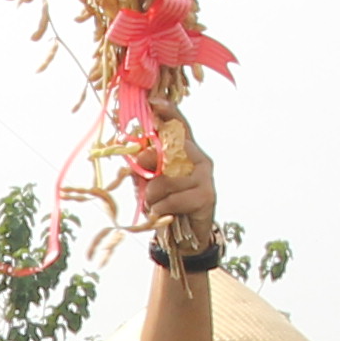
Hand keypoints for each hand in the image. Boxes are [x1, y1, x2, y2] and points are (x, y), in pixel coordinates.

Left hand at [141, 109, 221, 260]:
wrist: (187, 238)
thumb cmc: (168, 205)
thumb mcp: (151, 183)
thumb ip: (143, 168)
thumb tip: (132, 155)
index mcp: (186, 151)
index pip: (179, 125)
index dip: (168, 112)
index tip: (153, 102)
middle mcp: (199, 159)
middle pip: (167, 151)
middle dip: (147, 166)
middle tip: (144, 183)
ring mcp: (205, 176)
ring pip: (164, 180)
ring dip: (152, 197)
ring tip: (156, 205)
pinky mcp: (207, 195)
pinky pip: (172, 199)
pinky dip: (160, 209)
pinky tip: (164, 214)